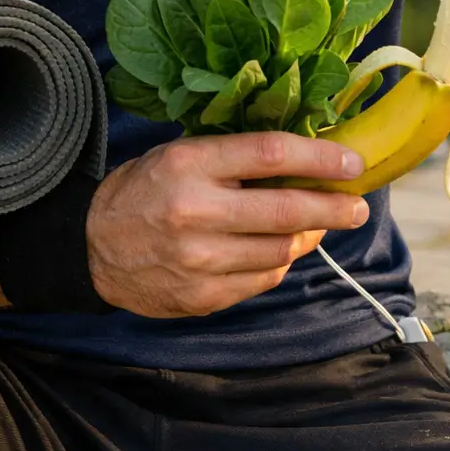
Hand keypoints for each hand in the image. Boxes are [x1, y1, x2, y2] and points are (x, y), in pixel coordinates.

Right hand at [85, 132, 367, 316]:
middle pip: (286, 210)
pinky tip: (279, 250)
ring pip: (280, 251)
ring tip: (317, 225)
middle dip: (333, 208)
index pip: (271, 154)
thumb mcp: (183, 154)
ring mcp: (199, 261)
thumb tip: (305, 160)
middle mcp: (196, 212)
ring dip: (307, 237)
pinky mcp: (201, 297)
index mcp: (191, 164)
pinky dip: (278, 264)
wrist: (91, 246)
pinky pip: (261, 280)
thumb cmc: (146, 187)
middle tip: (358, 206)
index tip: (353, 162)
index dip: (320, 158)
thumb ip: (237, 156)